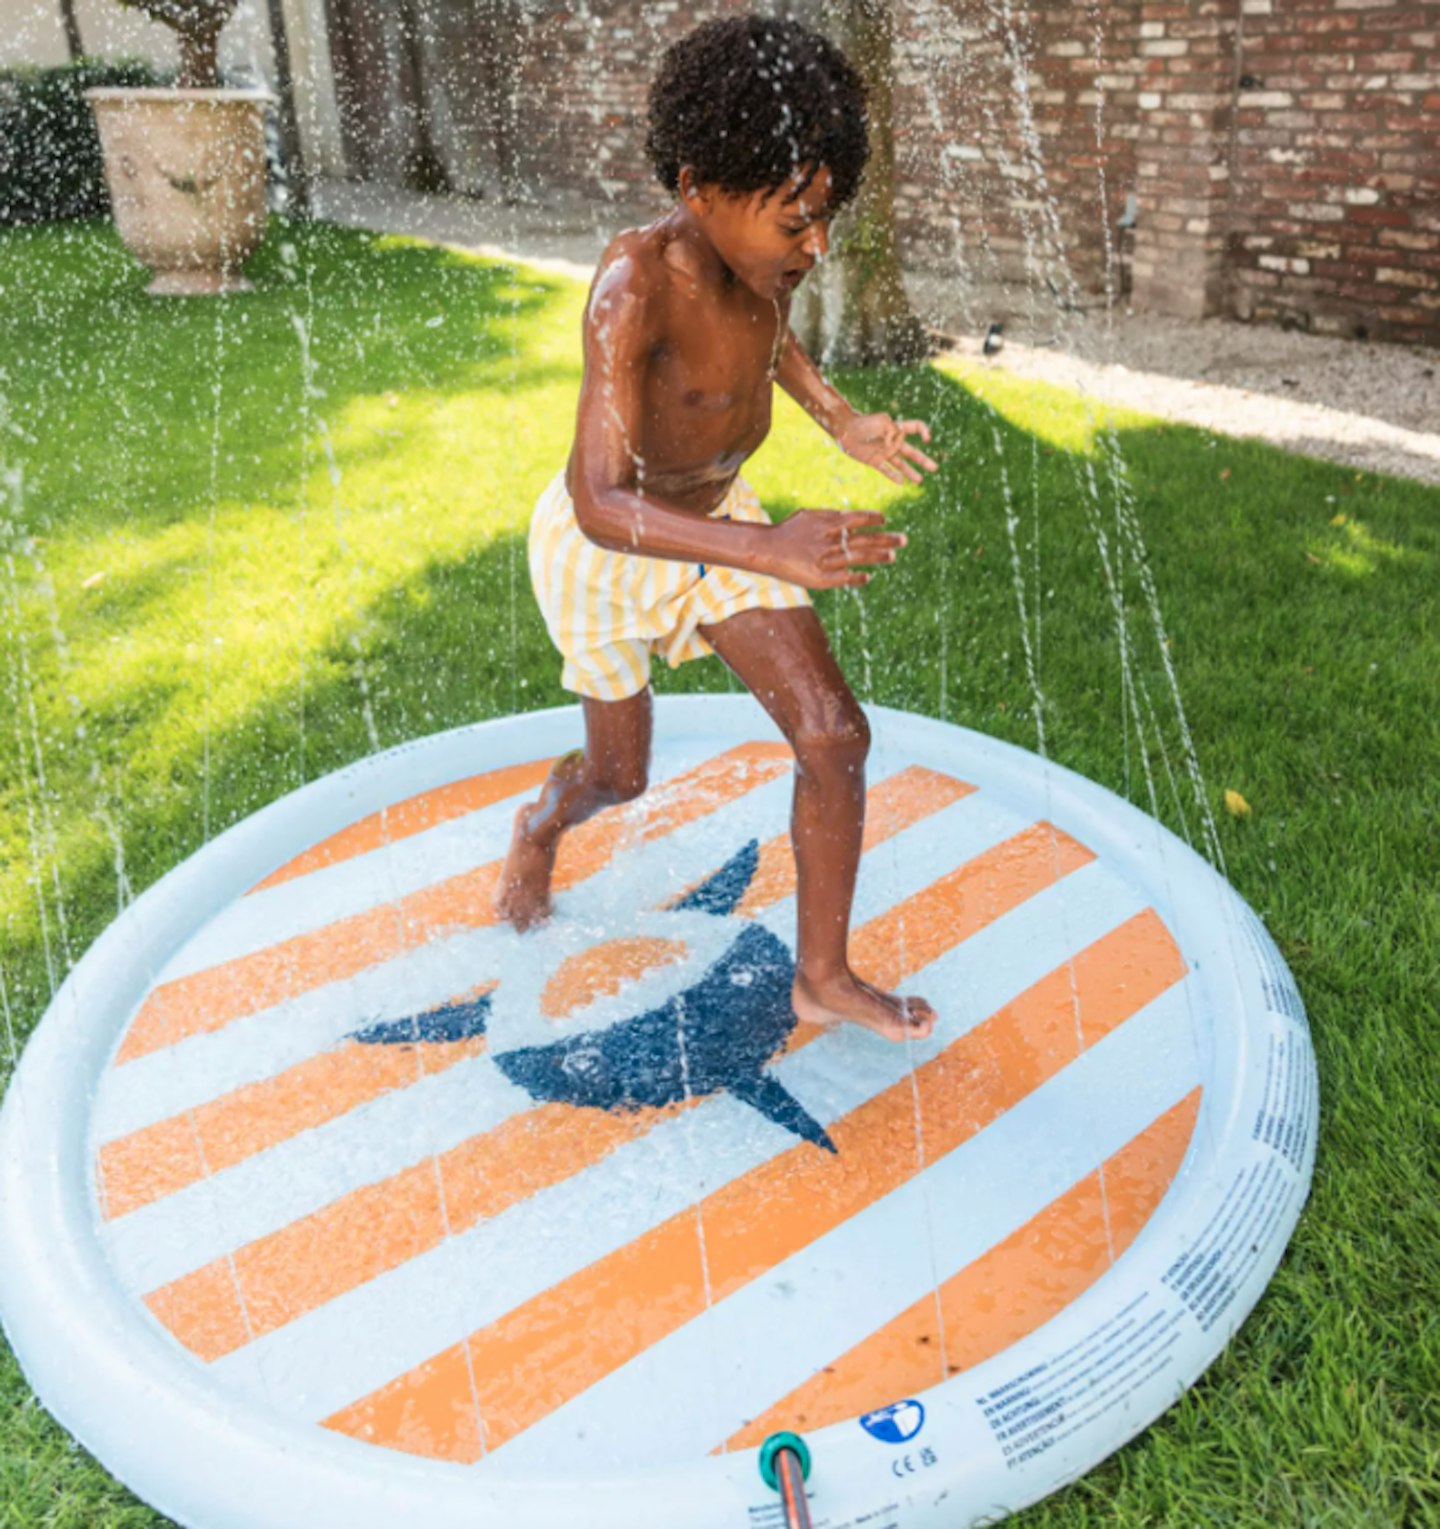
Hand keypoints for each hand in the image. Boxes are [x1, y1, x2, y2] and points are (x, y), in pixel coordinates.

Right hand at [765, 509, 907, 589]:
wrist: (766, 548)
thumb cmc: (787, 531)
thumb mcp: (809, 515)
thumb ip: (829, 516)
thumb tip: (850, 517)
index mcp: (827, 523)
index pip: (857, 518)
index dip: (873, 519)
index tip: (884, 519)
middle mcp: (830, 540)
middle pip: (864, 538)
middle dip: (886, 539)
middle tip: (904, 540)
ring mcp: (826, 559)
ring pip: (858, 557)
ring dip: (878, 557)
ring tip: (893, 557)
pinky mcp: (820, 578)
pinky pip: (843, 578)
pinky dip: (856, 578)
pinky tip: (867, 577)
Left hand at [836, 412, 938, 485]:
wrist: (845, 430)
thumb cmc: (863, 423)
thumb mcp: (881, 421)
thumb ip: (892, 431)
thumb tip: (894, 443)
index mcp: (896, 428)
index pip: (915, 427)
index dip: (923, 431)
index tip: (927, 439)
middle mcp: (893, 442)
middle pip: (912, 452)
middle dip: (923, 460)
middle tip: (935, 468)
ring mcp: (884, 452)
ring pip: (901, 464)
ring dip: (911, 472)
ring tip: (920, 480)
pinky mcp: (875, 460)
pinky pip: (886, 470)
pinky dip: (893, 476)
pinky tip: (901, 482)